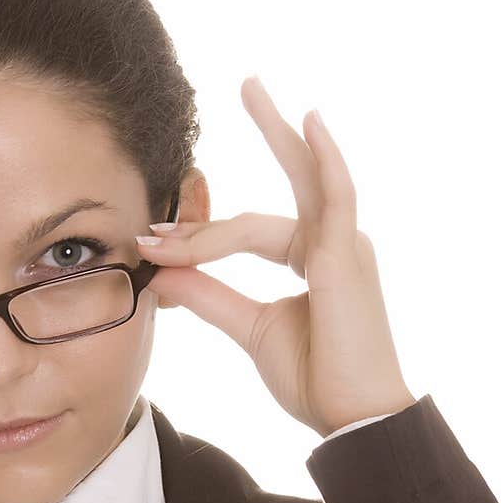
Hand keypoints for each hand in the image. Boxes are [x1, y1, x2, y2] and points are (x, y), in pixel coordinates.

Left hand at [136, 77, 417, 437]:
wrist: (350, 418)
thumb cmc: (315, 378)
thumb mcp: (251, 329)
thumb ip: (211, 295)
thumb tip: (165, 271)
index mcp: (315, 258)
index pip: (249, 231)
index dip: (199, 236)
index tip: (152, 243)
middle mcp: (335, 243)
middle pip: (293, 179)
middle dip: (270, 130)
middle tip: (245, 83)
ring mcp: (345, 246)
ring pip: (285, 198)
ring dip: (272, 137)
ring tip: (251, 90)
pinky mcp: (346, 258)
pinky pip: (334, 198)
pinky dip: (323, 159)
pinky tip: (307, 122)